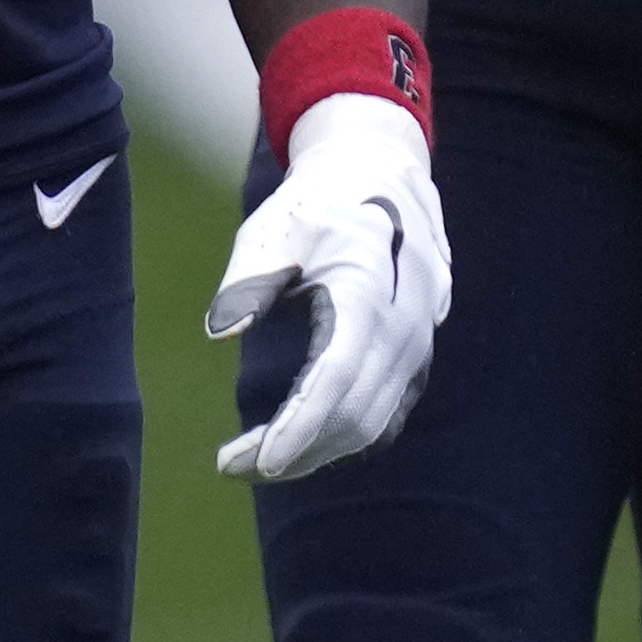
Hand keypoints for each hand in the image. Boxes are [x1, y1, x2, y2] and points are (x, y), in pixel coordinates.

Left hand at [210, 91, 448, 482]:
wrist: (382, 175)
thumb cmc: (317, 203)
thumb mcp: (274, 228)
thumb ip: (249, 279)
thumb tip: (220, 330)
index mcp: (369, 288)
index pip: (335, 378)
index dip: (300, 428)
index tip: (259, 464)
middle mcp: (405, 323)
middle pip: (355, 413)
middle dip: (297, 451)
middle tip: (233, 466)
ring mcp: (421, 341)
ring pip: (375, 421)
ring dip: (319, 450)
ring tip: (261, 459)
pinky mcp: (420, 352)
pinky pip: (388, 411)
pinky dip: (346, 435)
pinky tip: (305, 442)